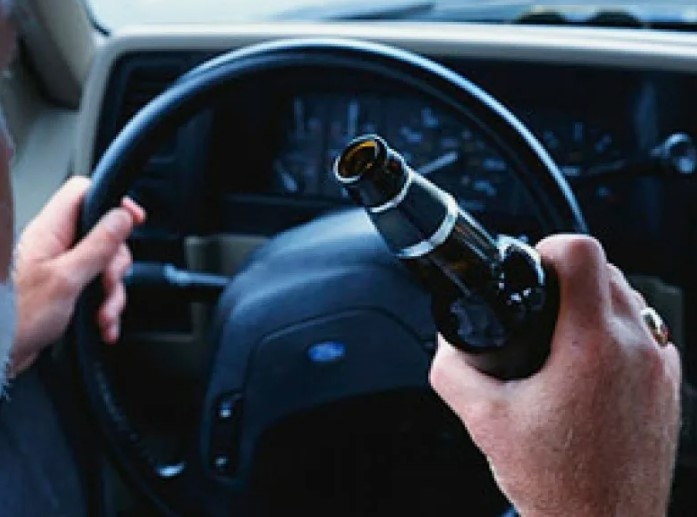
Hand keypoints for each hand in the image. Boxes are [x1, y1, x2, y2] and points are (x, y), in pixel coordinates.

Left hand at [11, 176, 144, 376]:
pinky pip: (95, 290)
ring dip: (112, 294)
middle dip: (115, 265)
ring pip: (103, 267)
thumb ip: (97, 245)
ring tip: (103, 316)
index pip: (84, 193)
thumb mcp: (66, 279)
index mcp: (49, 231)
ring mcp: (60, 268)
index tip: (134, 221)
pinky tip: (102, 325)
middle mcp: (54, 245)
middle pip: (104, 235)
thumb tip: (121, 216)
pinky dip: (104, 309)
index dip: (112, 202)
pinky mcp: (64, 291)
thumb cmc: (15, 318)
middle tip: (108, 284)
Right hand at [429, 235, 680, 516]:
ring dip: (593, 300)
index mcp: (591, 347)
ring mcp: (660, 366)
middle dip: (566, 276)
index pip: (582, 252)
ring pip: (629, 296)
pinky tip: (589, 364)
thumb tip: (445, 344)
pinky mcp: (669, 384)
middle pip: (605, 269)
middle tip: (539, 305)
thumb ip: (452, 371)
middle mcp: (636, 348)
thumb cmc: (558, 484)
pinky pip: (646, 330)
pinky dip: (616, 330)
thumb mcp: (484, 421)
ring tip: (562, 333)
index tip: (532, 265)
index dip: (548, 246)